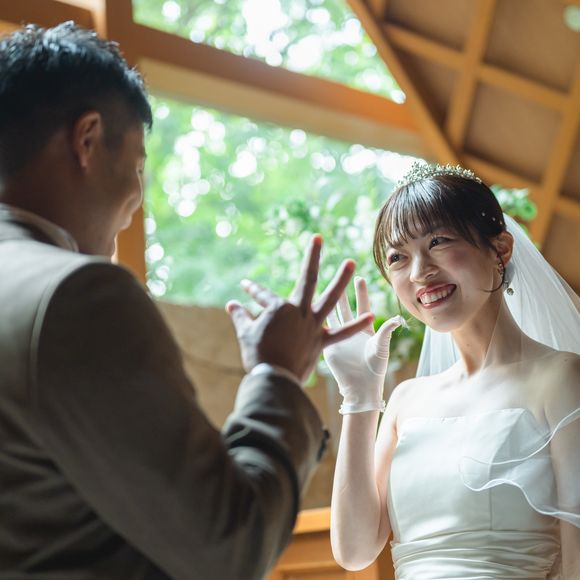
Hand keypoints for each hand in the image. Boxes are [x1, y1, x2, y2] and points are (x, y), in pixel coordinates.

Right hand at [226, 235, 373, 382]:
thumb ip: (241, 316)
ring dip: (341, 280)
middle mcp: (299, 311)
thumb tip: (231, 304)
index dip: (253, 291)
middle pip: (307, 279)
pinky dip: (355, 326)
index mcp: (279, 308)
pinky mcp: (321, 342)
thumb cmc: (257, 355)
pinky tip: (370, 317)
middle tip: (319, 238)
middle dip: (312, 257)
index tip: (245, 287)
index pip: (264, 295)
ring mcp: (313, 326)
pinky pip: (341, 332)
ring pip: (330, 299)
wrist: (273, 379)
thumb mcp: (246, 333)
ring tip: (350, 263)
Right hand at [323, 277, 402, 413]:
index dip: (361, 292)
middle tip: (338, 277)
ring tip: (322, 287)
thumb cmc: (374, 368)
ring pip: (332, 315)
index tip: (359, 277)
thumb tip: (397, 318)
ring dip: (328, 302)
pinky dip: (316, 319)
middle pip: (346, 306)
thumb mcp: (381, 347)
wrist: (360, 386)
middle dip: (343, 291)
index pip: (362, 305)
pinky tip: (308, 308)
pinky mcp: (328, 344)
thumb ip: (386, 331)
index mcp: (365, 328)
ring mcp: (339, 336)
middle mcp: (351, 330)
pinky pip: (322, 329)